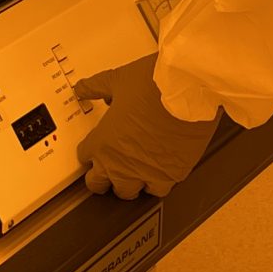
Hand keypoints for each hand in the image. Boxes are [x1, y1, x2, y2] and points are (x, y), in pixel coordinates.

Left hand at [73, 57, 220, 199]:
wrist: (188, 89)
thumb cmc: (155, 84)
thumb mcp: (117, 80)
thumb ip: (96, 87)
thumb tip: (83, 89)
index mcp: (103, 142)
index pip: (84, 157)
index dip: (90, 151)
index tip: (95, 148)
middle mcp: (121, 163)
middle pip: (100, 184)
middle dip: (102, 177)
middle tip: (108, 169)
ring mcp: (146, 172)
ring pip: (129, 192)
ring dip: (129, 184)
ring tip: (134, 174)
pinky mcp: (171, 174)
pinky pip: (159, 189)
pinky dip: (157, 182)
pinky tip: (159, 172)